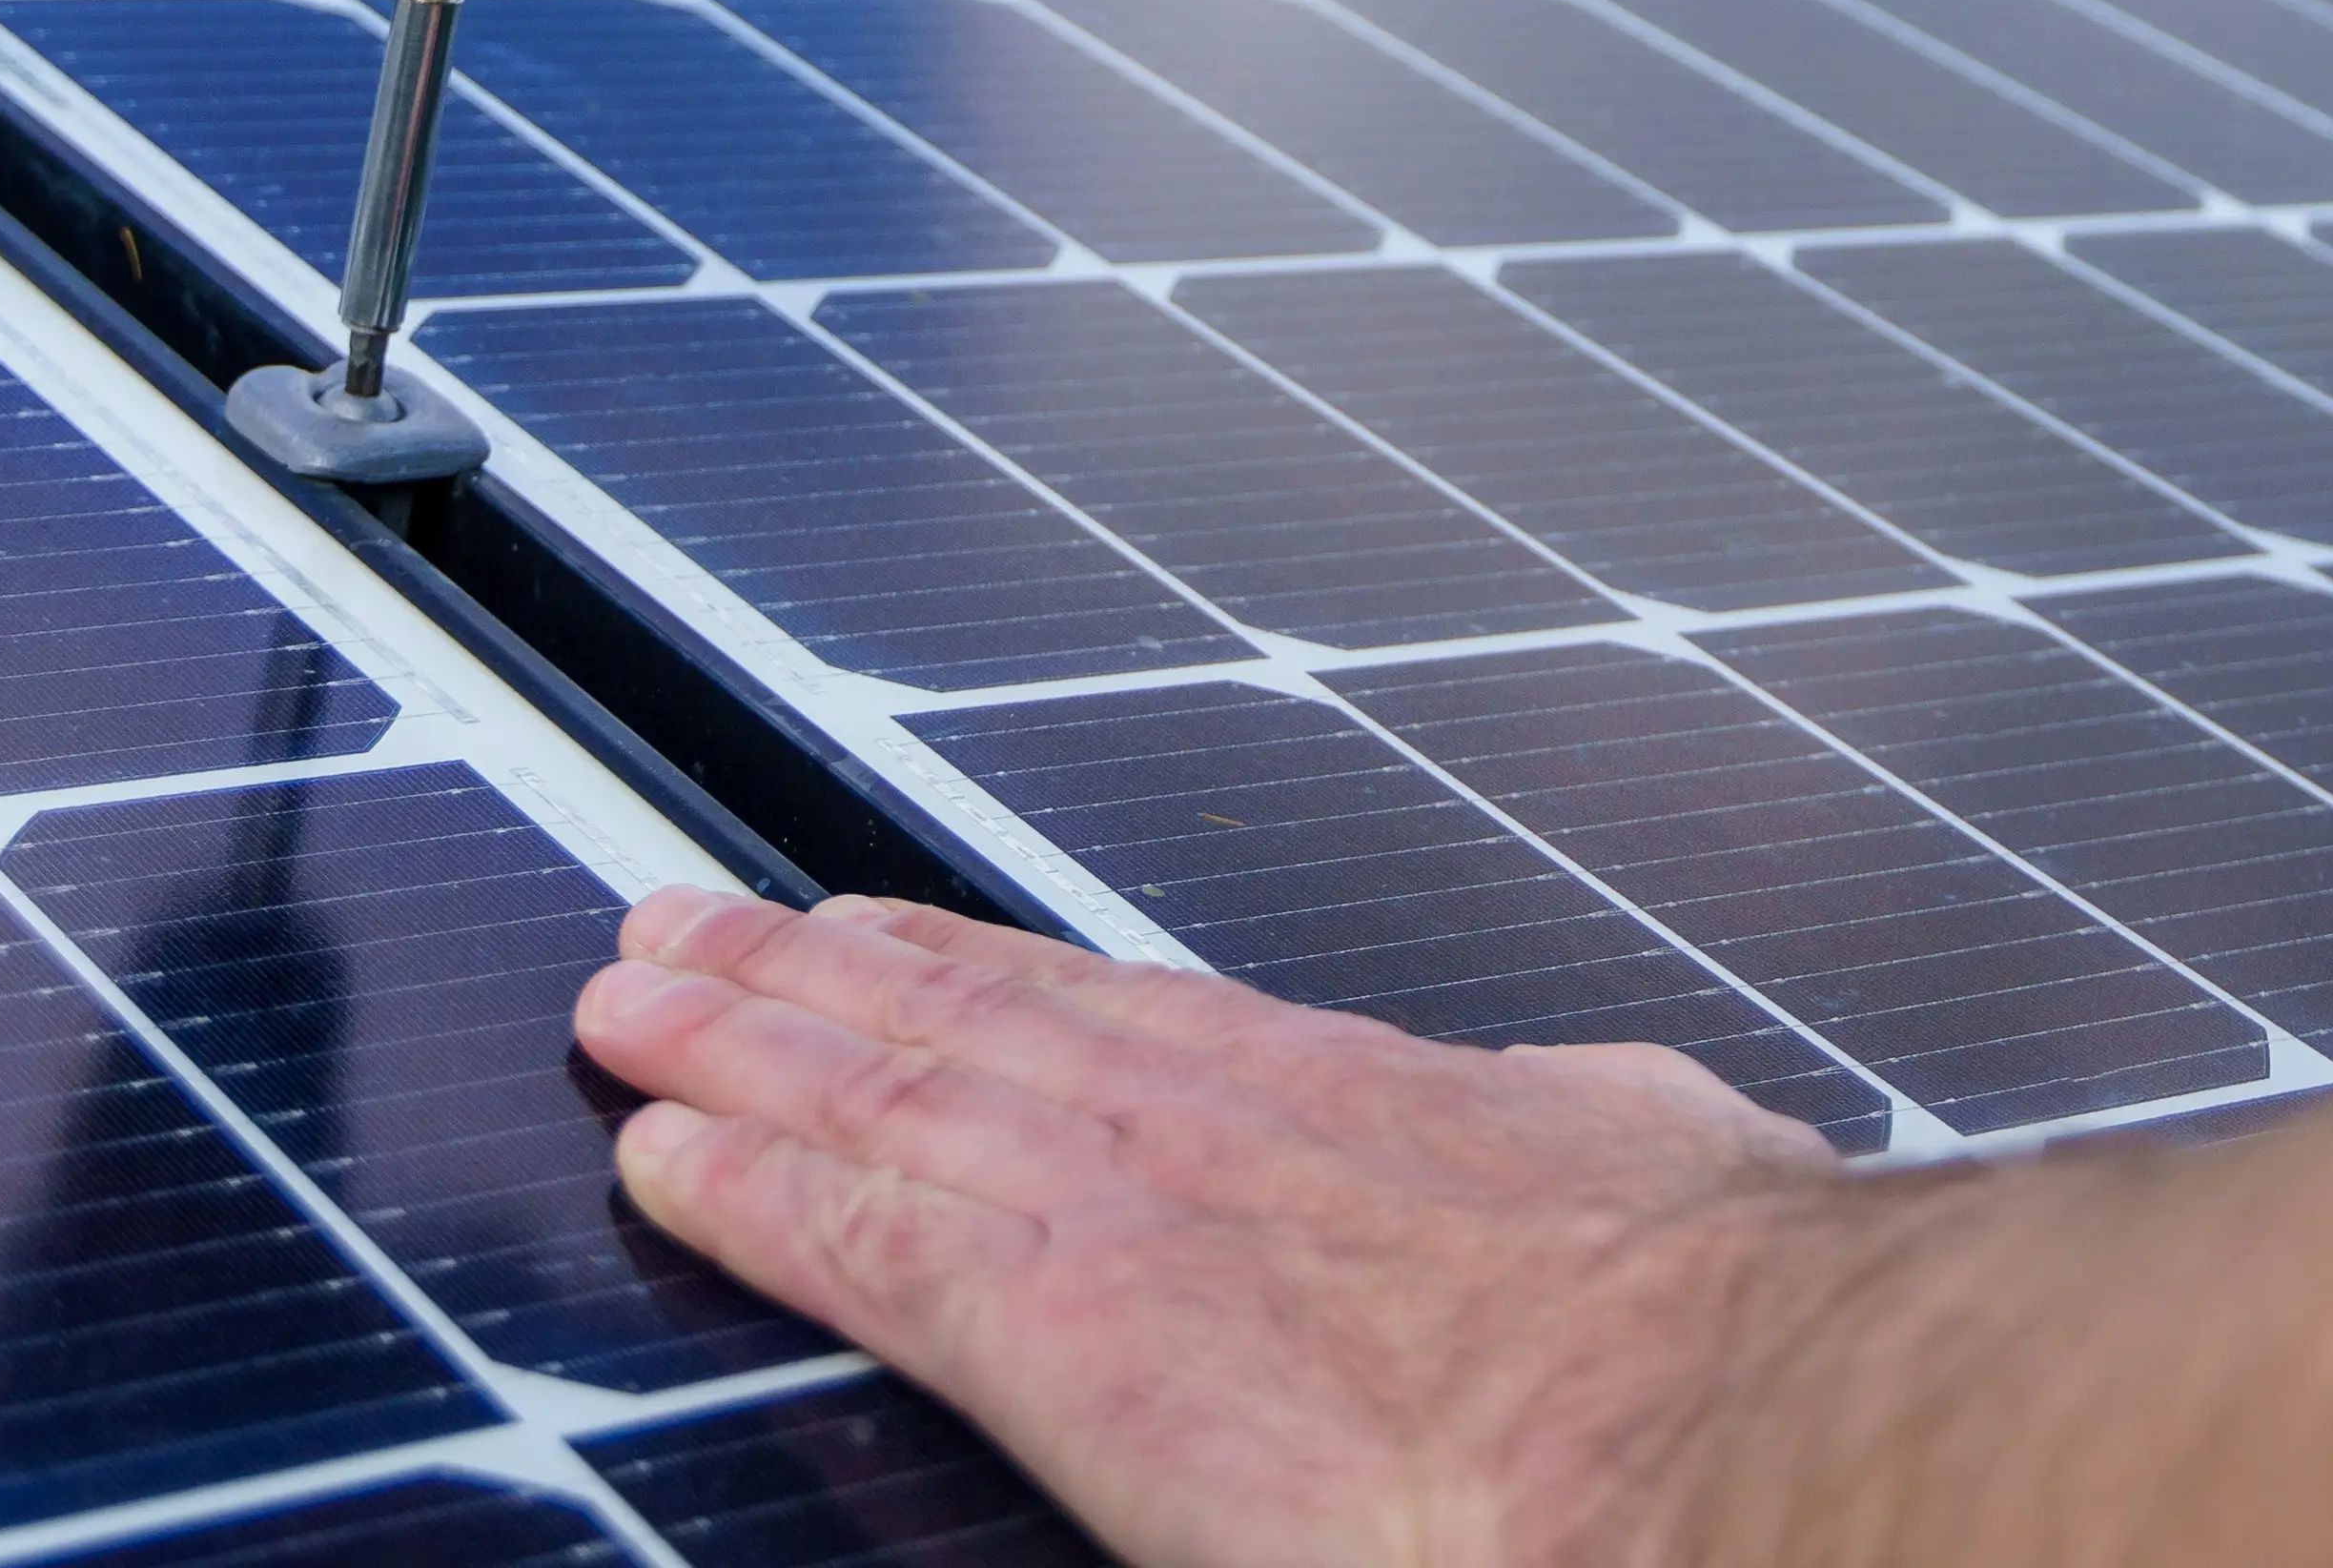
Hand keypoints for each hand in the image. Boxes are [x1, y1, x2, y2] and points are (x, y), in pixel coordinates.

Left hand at [575, 887, 1849, 1567]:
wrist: (1684, 1409)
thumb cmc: (1699, 1320)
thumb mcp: (1658, 1150)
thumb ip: (1592, 1129)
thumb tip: (1622, 1114)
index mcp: (1350, 1092)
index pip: (1116, 1007)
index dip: (977, 968)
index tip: (883, 934)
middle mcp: (1208, 1118)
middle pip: (964, 1017)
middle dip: (809, 969)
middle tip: (685, 922)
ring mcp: (1124, 1206)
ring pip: (883, 1097)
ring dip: (740, 1045)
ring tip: (633, 999)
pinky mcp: (1056, 1329)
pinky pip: (858, 1243)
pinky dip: (748, 1196)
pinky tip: (662, 1164)